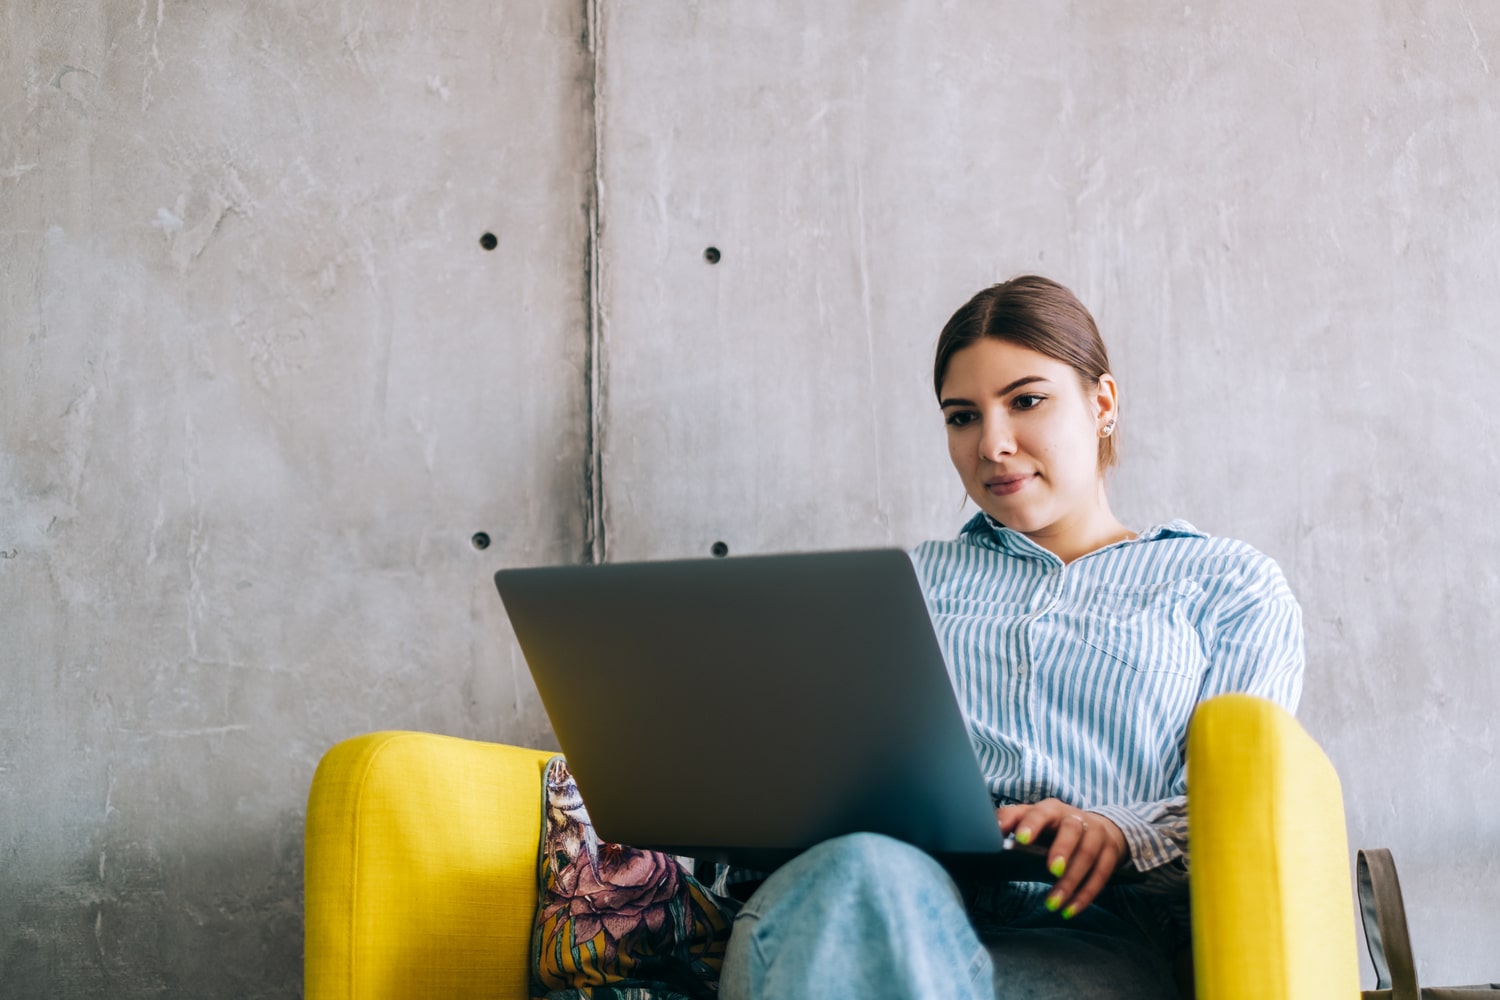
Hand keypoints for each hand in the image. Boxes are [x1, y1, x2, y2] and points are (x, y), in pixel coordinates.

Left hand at [996, 798, 1128, 918]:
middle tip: (1051, 870)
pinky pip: (1101, 875)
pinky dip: (1085, 895)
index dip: (1032, 824)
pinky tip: (1070, 910)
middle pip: (1071, 831)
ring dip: (1071, 882)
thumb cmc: (1054, 827)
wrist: (1098, 827)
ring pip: (1087, 856)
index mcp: (1051, 809)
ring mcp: (1096, 835)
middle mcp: (1076, 818)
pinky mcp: (1110, 853)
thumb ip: (1010, 821)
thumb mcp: (1033, 819)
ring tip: (1053, 903)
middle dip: (1061, 850)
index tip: (1021, 840)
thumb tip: (987, 830)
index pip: (1041, 812)